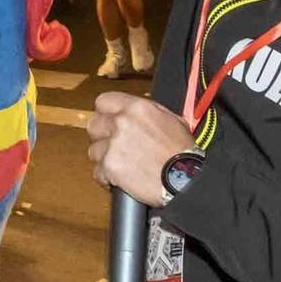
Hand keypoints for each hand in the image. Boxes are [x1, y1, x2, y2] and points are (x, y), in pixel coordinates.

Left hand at [85, 91, 194, 205]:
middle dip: (102, 136)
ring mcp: (113, 145)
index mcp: (136, 108)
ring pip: (93, 150)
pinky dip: (106, 177)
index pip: (103, 102)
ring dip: (104, 158)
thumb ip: (147, 112)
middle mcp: (122, 123)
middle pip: (93, 125)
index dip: (106, 114)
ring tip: (123, 165)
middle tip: (114, 146)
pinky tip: (120, 179)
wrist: (186, 179)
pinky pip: (97, 171)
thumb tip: (132, 112)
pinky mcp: (110, 166)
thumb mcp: (172, 120)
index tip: (109, 122)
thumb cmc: (183, 153)